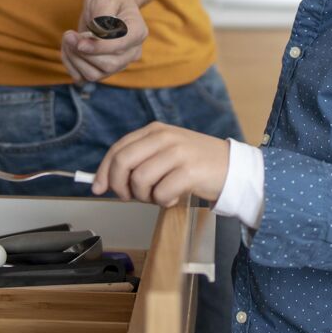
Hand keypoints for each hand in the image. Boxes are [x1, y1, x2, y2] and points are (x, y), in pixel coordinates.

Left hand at [60, 0, 147, 81]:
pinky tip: (68, 49)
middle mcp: (131, 53)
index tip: (79, 42)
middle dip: (82, 53)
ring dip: (74, 58)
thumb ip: (100, 16)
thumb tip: (95, 35)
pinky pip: (84, 78)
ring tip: (68, 38)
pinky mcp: (103, 71)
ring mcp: (119, 65)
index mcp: (137, 32)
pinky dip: (71, 66)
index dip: (98, 47)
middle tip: (68, 35)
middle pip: (108, 65)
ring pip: (94, 75)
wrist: (111, 7)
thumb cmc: (109, 1)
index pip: (119, 46)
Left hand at [91, 122, 229, 205]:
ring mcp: (177, 152)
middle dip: (119, 185)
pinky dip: (162, 201)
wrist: (232, 167)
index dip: (104, 170)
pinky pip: (160, 193)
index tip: (99, 188)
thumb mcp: (165, 152)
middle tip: (128, 197)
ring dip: (145, 196)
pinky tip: (173, 197)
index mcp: (155, 130)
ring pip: (140, 180)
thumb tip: (107, 181)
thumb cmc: (195, 164)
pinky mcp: (189, 171)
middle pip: (123, 162)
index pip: (118, 149)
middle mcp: (164, 137)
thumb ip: (140, 160)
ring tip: (158, 195)